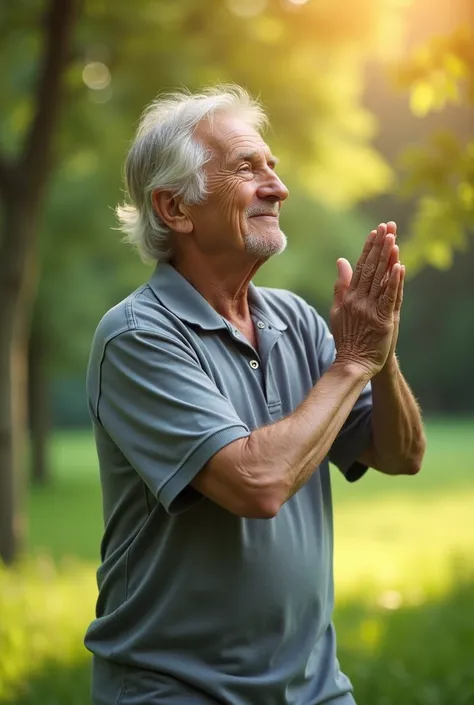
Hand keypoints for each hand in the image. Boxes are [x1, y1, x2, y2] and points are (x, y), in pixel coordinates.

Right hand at [330, 222, 402, 377]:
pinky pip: (389, 298)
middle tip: (386, 227)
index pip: (360, 267)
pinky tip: (399, 267)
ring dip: (387, 258)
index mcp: (349, 297)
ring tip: (393, 239)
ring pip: (380, 280)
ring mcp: (370, 310)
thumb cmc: (346, 337)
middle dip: (379, 247)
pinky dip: (394, 282)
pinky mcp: (383, 320)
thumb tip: (341, 261)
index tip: (374, 232)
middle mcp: (359, 300)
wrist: (352, 362)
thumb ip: (340, 285)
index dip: (368, 248)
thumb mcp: (338, 310)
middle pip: (371, 269)